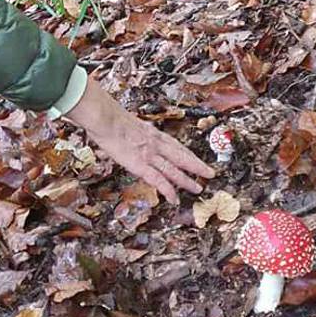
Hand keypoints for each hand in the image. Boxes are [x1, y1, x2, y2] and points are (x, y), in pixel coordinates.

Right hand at [64, 78, 214, 203]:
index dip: (187, 153)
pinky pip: (159, 181)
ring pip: (174, 170)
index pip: (175, 144)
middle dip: (197, 165)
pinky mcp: (141, 165)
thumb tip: (128, 132)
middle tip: (210, 173)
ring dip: (188, 180)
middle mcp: (156, 144)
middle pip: (181, 156)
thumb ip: (132, 130)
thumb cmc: (110, 117)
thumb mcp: (126, 121)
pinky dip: (168, 190)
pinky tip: (174, 200)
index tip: (195, 158)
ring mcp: (150, 155)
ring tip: (198, 189)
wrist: (105, 118)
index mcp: (152, 133)